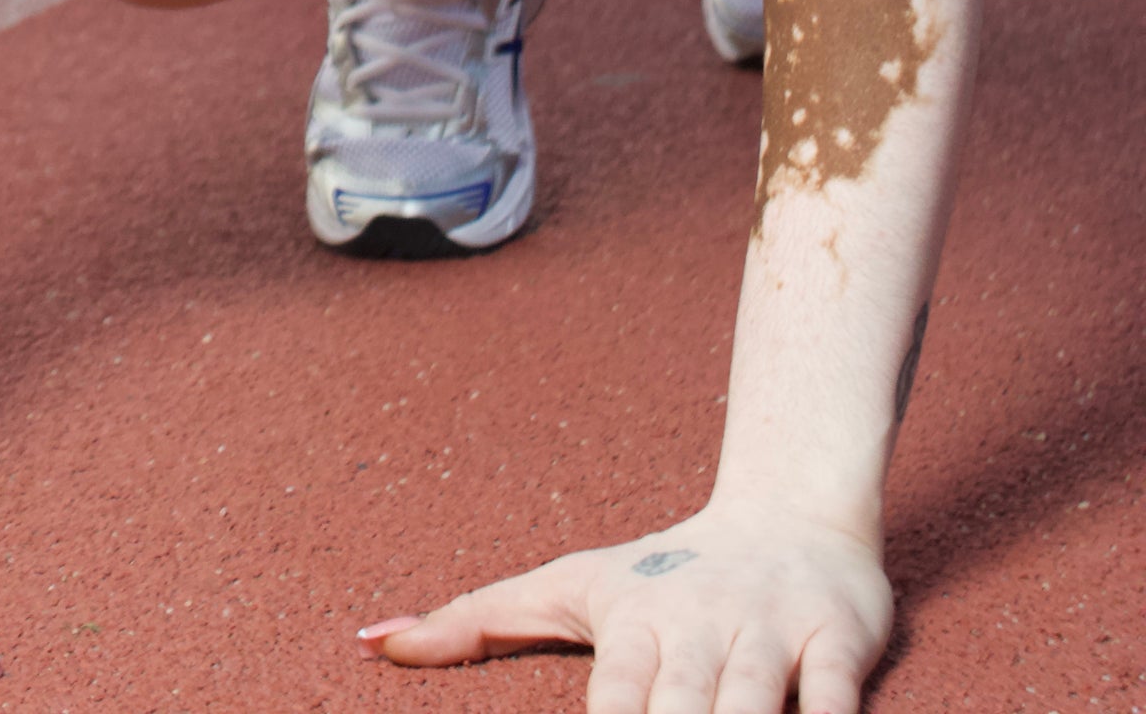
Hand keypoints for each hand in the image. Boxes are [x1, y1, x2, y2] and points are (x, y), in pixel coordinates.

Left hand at [359, 503, 892, 713]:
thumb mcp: (567, 586)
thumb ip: (473, 621)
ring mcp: (770, 630)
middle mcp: (699, 624)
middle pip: (683, 712)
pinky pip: (837, 694)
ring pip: (755, 706)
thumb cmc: (662, 573)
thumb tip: (368, 641)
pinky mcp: (838, 637)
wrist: (791, 513)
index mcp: (632, 620)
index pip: (612, 703)